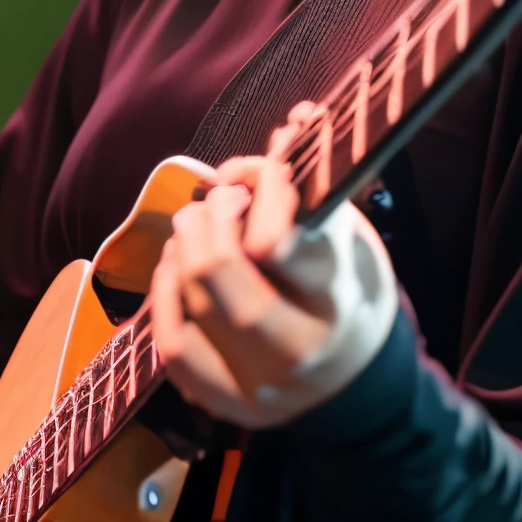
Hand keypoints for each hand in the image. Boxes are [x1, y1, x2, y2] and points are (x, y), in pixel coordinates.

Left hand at [150, 144, 396, 427]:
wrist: (357, 375)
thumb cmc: (347, 284)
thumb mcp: (346, 231)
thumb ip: (313, 181)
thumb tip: (294, 118)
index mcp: (336, 297)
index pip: (278, 241)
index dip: (261, 190)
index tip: (261, 170)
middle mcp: (297, 347)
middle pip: (223, 277)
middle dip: (208, 221)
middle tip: (217, 197)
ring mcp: (257, 383)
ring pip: (194, 307)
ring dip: (183, 249)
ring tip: (194, 224)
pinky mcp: (225, 402)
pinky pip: (174, 347)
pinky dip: (165, 295)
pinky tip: (176, 267)